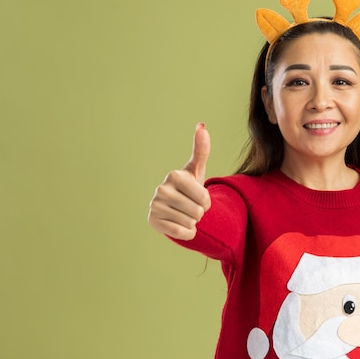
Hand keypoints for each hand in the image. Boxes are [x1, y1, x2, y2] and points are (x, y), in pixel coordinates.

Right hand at [148, 123, 210, 239]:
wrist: (176, 207)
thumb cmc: (189, 187)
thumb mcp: (197, 170)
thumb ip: (201, 150)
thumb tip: (201, 126)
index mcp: (174, 175)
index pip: (205, 197)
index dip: (207, 202)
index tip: (199, 197)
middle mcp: (161, 189)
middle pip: (197, 211)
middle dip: (199, 213)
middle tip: (191, 207)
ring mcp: (154, 206)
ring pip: (190, 223)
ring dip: (192, 222)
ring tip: (185, 213)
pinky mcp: (152, 221)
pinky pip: (181, 233)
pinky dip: (186, 232)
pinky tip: (180, 224)